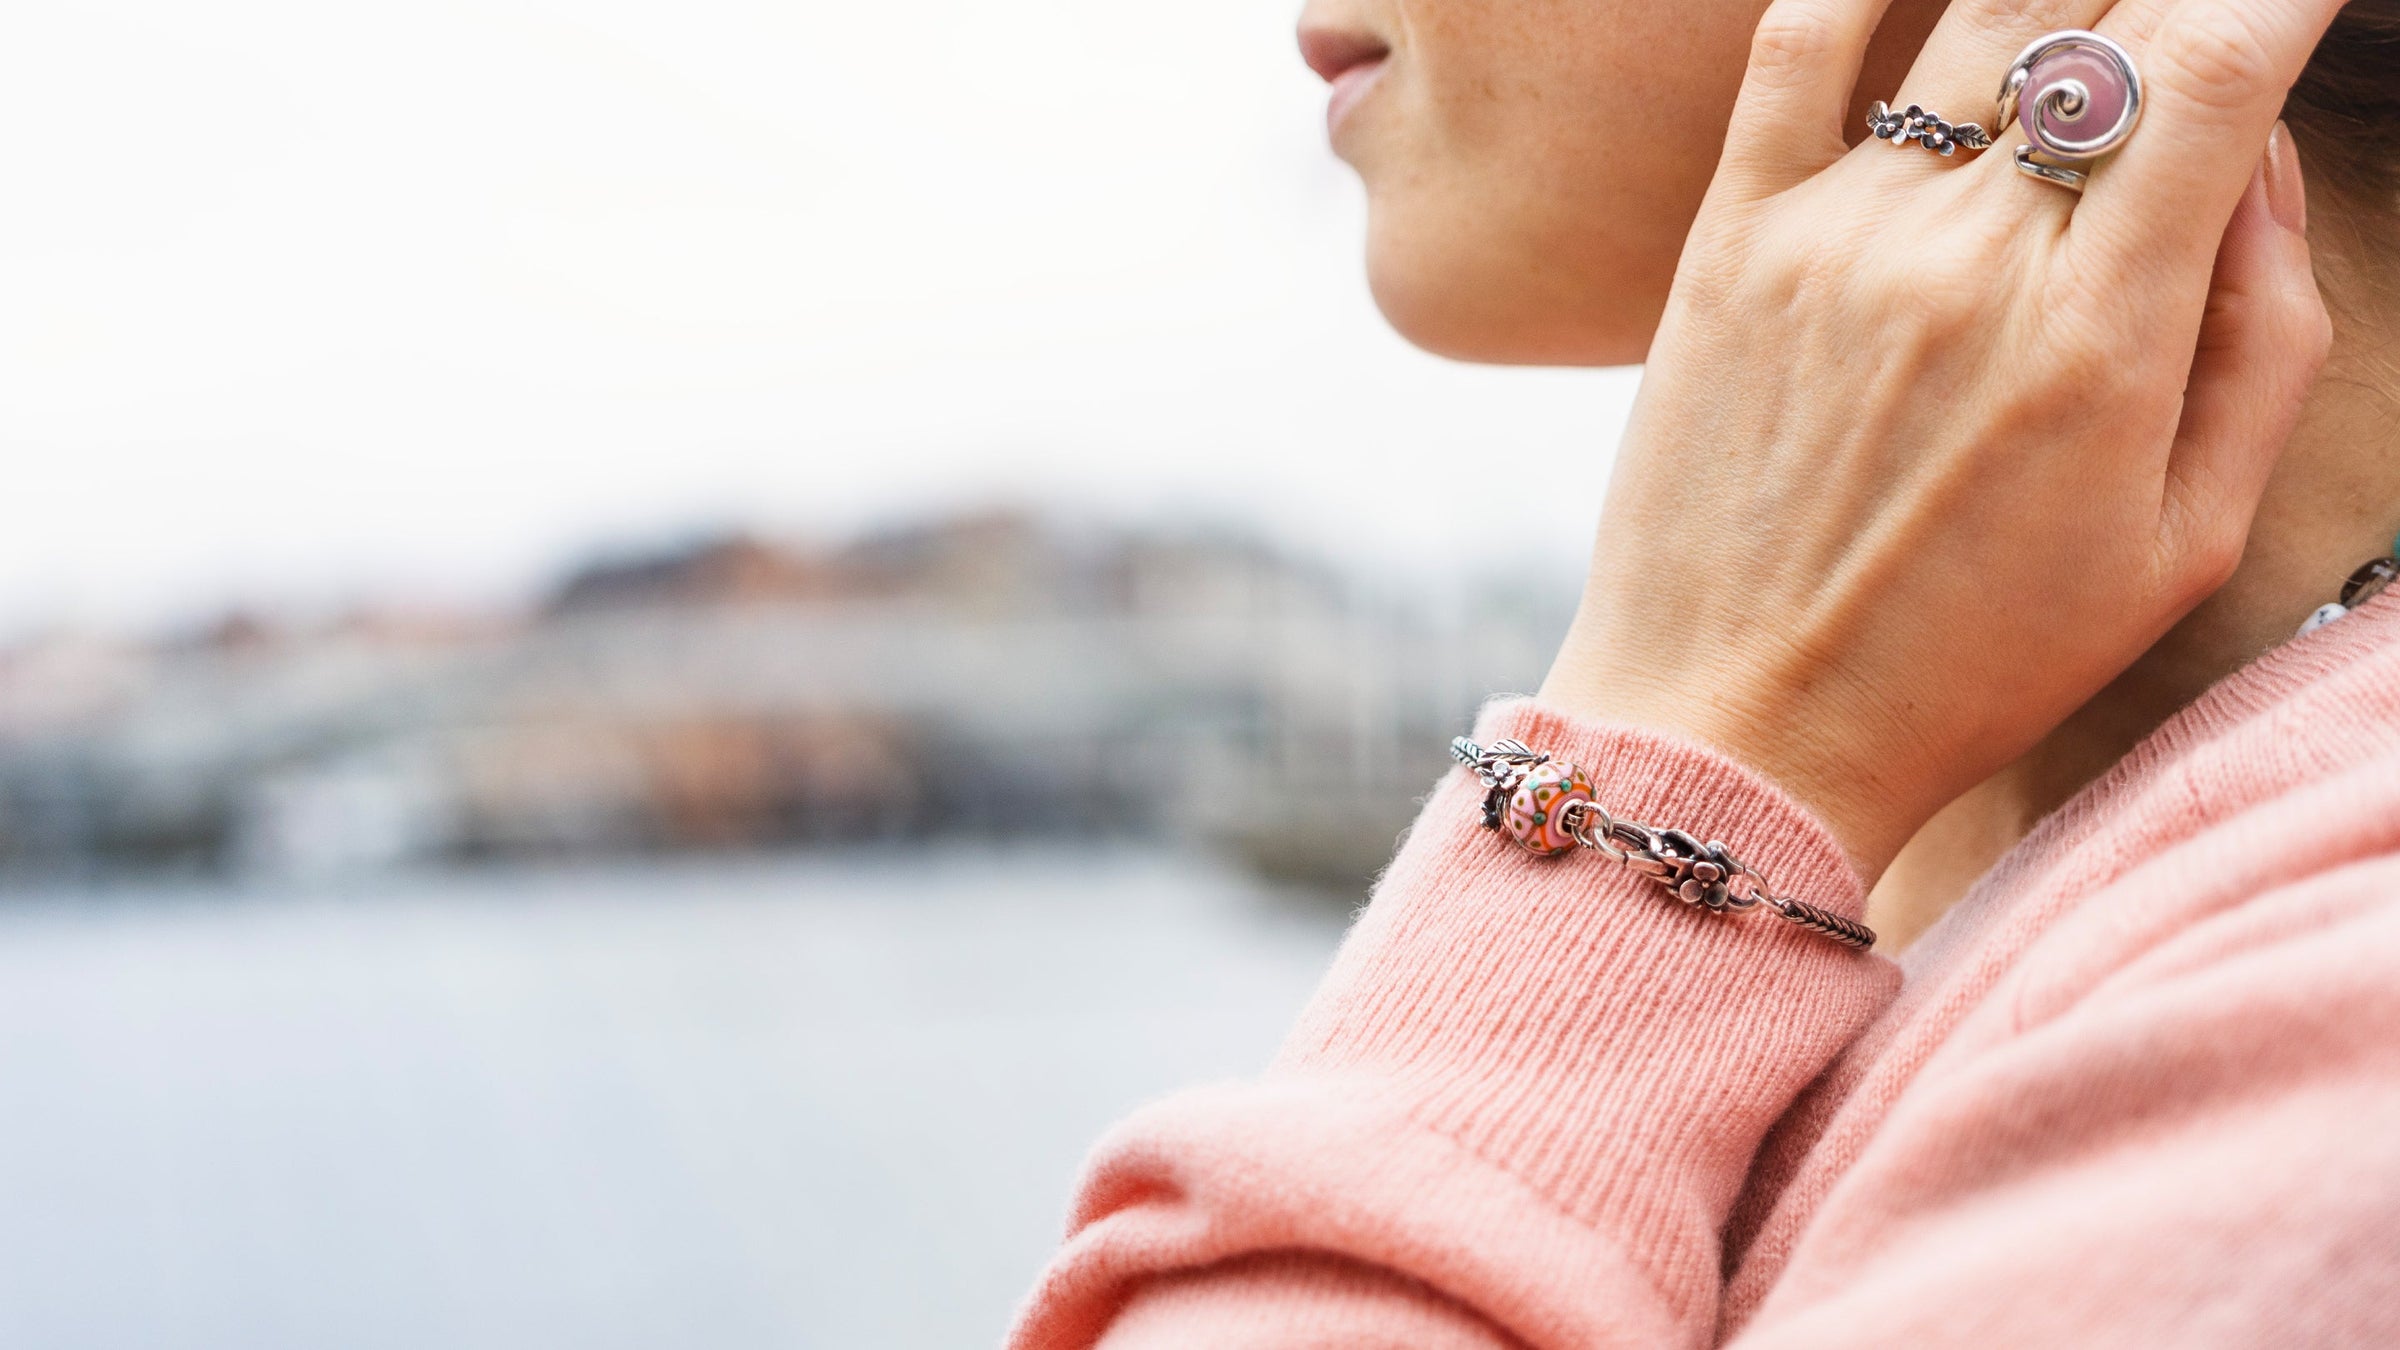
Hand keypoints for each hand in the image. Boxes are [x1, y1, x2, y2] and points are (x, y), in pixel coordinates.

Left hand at [1541, 0, 2336, 880]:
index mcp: (2096, 331)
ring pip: (1977, 13)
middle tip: (2189, 44)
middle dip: (2176, 8)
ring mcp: (1836, 235)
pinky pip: (1795, 43)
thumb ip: (2262, 345)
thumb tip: (2258, 166)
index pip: (2220, 64)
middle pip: (2106, 21)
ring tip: (2093, 26)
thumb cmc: (1968, 661)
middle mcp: (1965, 254)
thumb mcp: (2182, 548)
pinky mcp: (1729, 242)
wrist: (1735, 728)